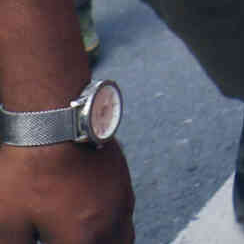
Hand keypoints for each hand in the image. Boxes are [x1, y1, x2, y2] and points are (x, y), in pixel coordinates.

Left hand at [0, 142, 133, 243]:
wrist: (55, 120)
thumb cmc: (30, 171)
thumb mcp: (8, 224)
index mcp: (84, 239)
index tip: (49, 241)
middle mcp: (112, 221)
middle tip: (71, 240)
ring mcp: (121, 197)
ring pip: (124, 234)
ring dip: (107, 239)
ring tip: (84, 236)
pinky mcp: (121, 177)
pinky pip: (124, 212)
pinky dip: (111, 223)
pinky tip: (90, 216)